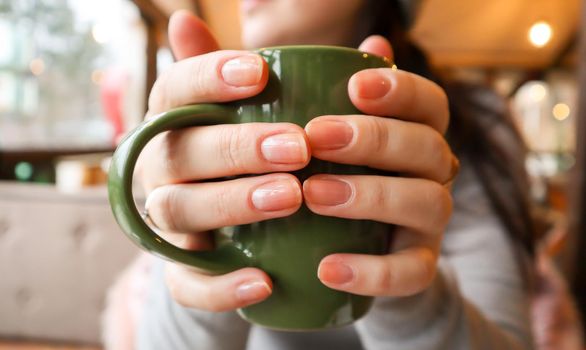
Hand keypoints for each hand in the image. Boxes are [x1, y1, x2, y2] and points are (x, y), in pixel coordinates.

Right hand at [137, 11, 309, 310]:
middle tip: (297, 146)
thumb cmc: (262, 158)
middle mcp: (164, 168)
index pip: (175, 89)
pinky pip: (186, 284)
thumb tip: (366, 44)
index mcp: (178, 121)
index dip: (208, 75)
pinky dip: (221, 286)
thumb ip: (299, 83)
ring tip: (291, 197)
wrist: (243, 228)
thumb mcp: (273, 118)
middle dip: (237, 146)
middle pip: (179, 151)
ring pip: (179, 210)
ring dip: (233, 202)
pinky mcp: (183, 269)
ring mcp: (171, 220)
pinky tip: (265, 282)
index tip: (260, 72)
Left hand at [309, 36, 457, 296]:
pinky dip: (371, 272)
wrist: (357, 248)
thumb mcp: (338, 138)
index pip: (429, 104)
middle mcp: (434, 175)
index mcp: (418, 135)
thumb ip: (346, 95)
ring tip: (313, 195)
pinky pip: (410, 272)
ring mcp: (431, 223)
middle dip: (373, 140)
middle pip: (427, 148)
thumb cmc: (342, 176)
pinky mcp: (419, 267)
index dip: (400, 90)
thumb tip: (371, 43)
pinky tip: (327, 268)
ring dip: (370, 196)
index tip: (353, 86)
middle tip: (315, 138)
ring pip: (425, 203)